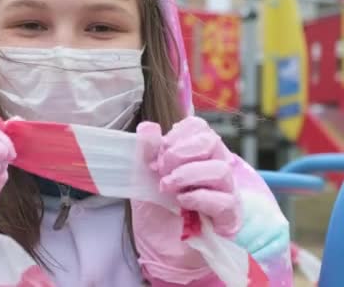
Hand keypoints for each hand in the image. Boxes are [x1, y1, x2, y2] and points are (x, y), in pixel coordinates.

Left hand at [131, 117, 240, 283]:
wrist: (157, 244)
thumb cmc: (155, 206)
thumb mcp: (142, 176)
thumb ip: (146, 151)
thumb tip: (148, 127)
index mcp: (197, 153)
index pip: (198, 127)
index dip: (176, 136)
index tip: (157, 154)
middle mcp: (215, 166)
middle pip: (212, 142)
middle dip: (180, 153)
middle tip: (160, 170)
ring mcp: (226, 191)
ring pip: (220, 170)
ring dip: (188, 176)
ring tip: (167, 187)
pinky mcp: (229, 217)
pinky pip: (224, 201)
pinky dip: (199, 198)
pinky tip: (181, 203)